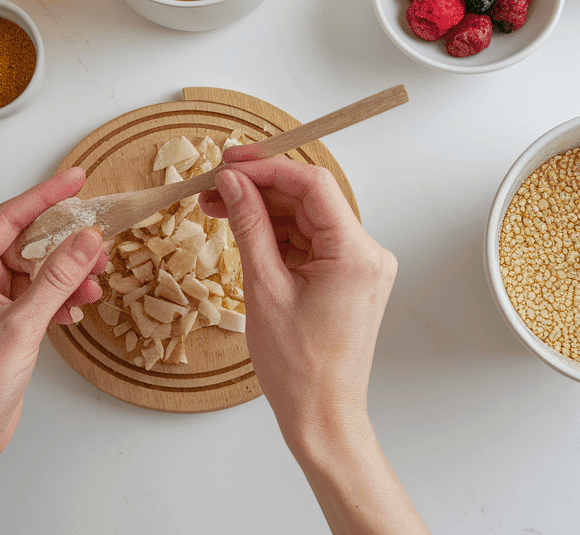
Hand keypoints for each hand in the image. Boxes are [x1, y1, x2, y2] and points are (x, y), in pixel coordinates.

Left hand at [0, 167, 105, 476]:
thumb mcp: (21, 327)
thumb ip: (56, 280)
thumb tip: (85, 240)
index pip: (9, 218)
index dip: (44, 196)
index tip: (76, 180)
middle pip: (29, 241)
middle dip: (66, 241)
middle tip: (99, 237)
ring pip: (41, 269)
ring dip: (70, 273)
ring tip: (94, 281)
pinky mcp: (12, 323)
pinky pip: (44, 294)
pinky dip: (64, 297)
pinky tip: (76, 308)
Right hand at [200, 157, 426, 534]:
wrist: (322, 416)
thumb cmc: (298, 368)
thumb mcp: (263, 288)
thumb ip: (248, 226)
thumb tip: (231, 183)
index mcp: (355, 254)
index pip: (312, 185)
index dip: (267, 167)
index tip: (228, 163)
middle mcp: (367, 253)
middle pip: (309, 199)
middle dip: (258, 189)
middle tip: (212, 186)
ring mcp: (359, 266)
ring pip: (305, 219)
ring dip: (263, 212)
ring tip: (216, 209)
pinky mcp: (347, 278)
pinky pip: (309, 242)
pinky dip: (276, 235)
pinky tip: (242, 230)